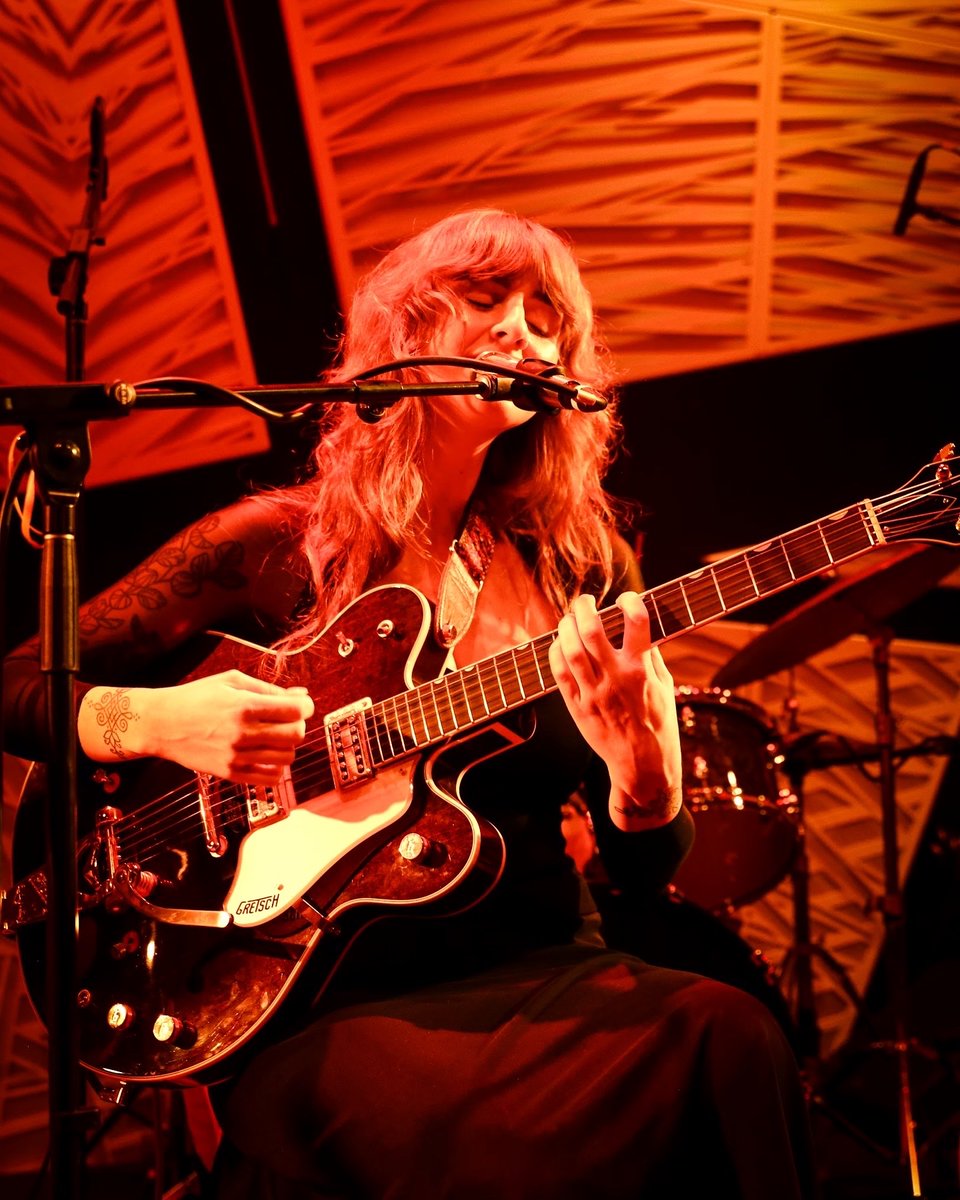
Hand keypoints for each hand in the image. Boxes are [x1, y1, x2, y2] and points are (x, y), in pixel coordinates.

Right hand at [79, 670, 314, 783]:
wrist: (160, 723)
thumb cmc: (196, 697)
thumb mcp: (231, 681)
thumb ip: (269, 689)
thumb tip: (301, 694)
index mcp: (244, 706)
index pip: (295, 711)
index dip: (305, 706)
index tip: (300, 705)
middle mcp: (242, 733)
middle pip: (295, 735)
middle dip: (298, 725)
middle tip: (287, 720)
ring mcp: (236, 756)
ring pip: (286, 758)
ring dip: (287, 746)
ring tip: (275, 737)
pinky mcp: (229, 773)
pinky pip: (270, 778)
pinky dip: (276, 768)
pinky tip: (267, 755)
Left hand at [548, 592, 681, 829]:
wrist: (643, 764)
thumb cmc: (658, 724)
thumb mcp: (665, 686)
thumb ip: (651, 656)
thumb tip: (641, 627)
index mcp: (642, 670)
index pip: (637, 621)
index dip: (630, 601)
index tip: (627, 598)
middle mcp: (616, 678)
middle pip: (591, 630)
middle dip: (584, 608)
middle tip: (585, 601)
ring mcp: (594, 692)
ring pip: (571, 649)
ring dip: (566, 627)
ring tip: (569, 619)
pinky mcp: (577, 706)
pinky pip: (559, 673)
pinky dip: (556, 652)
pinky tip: (560, 644)